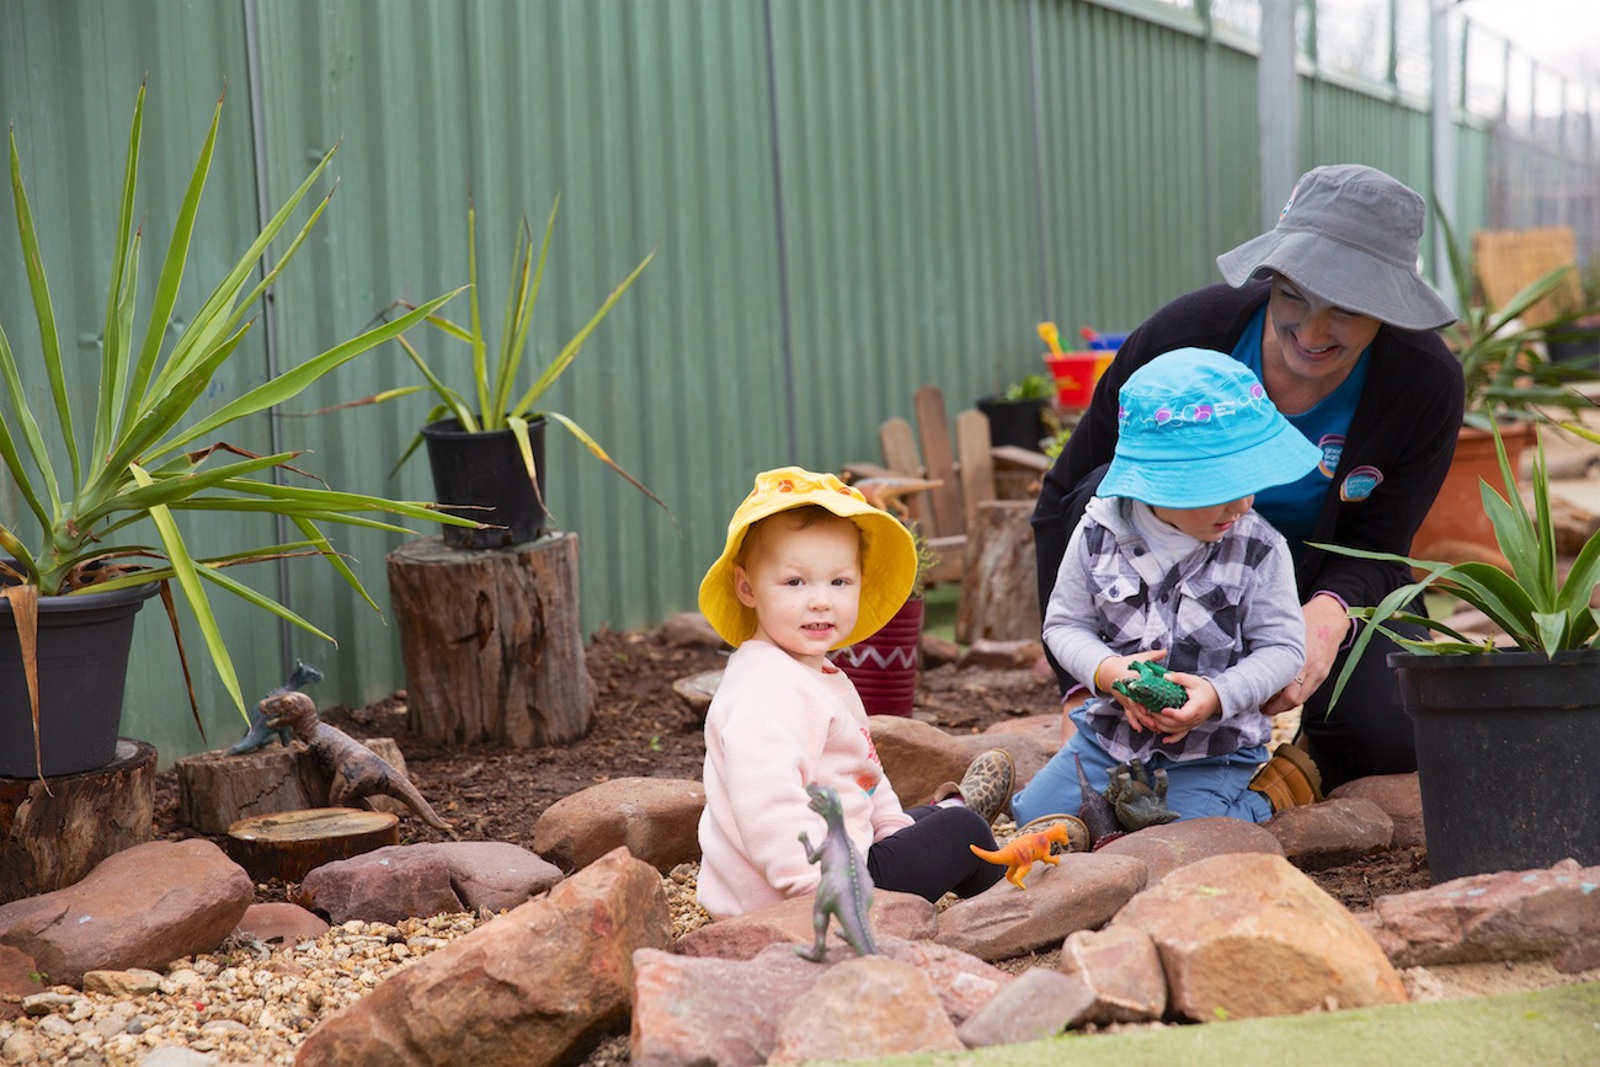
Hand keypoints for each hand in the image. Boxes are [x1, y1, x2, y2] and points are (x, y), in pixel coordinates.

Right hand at [1096, 650, 1168, 733]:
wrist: (1108, 671)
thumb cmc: (1125, 664)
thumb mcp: (1138, 658)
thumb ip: (1153, 656)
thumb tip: (1165, 651)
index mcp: (1133, 681)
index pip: (1139, 691)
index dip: (1145, 700)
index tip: (1151, 706)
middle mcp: (1129, 692)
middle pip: (1137, 706)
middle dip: (1146, 716)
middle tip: (1156, 722)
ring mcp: (1126, 700)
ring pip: (1135, 713)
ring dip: (1143, 721)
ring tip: (1153, 727)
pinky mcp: (1125, 704)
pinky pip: (1129, 715)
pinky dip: (1134, 722)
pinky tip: (1140, 729)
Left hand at [1141, 672, 1219, 743]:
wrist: (1216, 699)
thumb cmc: (1205, 689)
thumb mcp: (1193, 680)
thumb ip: (1179, 678)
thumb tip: (1165, 676)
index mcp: (1196, 707)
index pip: (1183, 715)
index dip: (1171, 714)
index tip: (1162, 709)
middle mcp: (1194, 719)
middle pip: (1176, 725)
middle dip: (1161, 719)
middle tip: (1150, 711)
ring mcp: (1192, 724)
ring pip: (1176, 731)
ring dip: (1162, 727)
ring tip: (1151, 718)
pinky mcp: (1190, 726)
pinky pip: (1181, 735)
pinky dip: (1172, 739)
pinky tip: (1164, 740)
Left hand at [1263, 594, 1350, 716]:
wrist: (1331, 617)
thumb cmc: (1305, 620)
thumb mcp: (1285, 631)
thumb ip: (1272, 648)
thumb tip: (1251, 661)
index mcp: (1299, 658)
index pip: (1285, 692)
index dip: (1270, 701)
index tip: (1256, 701)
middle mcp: (1311, 669)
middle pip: (1293, 700)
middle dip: (1276, 708)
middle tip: (1261, 707)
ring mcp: (1319, 673)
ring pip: (1302, 699)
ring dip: (1286, 705)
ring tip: (1271, 703)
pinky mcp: (1323, 674)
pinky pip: (1309, 692)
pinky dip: (1296, 696)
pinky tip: (1285, 694)